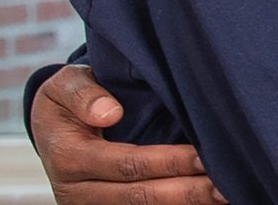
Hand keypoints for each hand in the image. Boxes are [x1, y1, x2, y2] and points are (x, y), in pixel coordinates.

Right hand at [31, 64, 225, 204]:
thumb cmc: (66, 100)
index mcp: (70, 158)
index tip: (203, 156)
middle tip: (226, 186)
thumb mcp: (64, 85)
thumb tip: (109, 112)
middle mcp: (78, 191)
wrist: (51, 127)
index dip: (167, 163)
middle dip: (186, 192)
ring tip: (224, 196)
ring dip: (185, 204)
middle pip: (139, 196)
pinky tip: (202, 200)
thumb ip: (82, 94)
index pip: (127, 164)